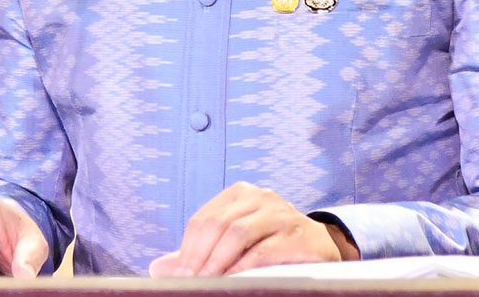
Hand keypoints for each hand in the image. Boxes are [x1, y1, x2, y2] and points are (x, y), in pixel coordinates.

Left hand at [149, 181, 358, 276]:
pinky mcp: (298, 235)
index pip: (204, 218)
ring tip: (207, 283)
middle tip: (189, 282)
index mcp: (241, 194)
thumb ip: (199, 254)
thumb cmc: (271, 245)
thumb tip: (157, 268)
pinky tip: (234, 281)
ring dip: (218, 263)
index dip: (187, 248)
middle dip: (199, 257)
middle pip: (219, 224)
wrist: (321, 248)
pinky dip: (243, 268)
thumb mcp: (234, 244)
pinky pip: (263, 251)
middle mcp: (261, 197)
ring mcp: (281, 213)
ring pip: (238, 233)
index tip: (178, 275)